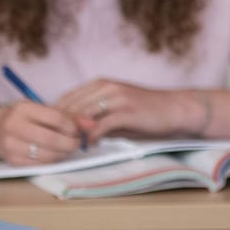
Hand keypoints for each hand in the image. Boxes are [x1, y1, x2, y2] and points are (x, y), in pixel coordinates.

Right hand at [0, 101, 95, 164]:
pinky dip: (53, 161)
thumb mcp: (42, 110)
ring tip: (67, 148)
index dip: (72, 126)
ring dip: (63, 154)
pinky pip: (40, 165)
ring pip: (47, 155)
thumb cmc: (25, 118)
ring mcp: (10, 145)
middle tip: (77, 143)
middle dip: (70, 143)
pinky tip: (55, 155)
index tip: (77, 130)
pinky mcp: (12, 161)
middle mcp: (13, 126)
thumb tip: (92, 124)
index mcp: (23, 108)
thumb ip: (68, 116)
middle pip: (52, 139)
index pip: (56, 118)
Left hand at [57, 79, 206, 141]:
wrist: (176, 110)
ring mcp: (117, 98)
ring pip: (83, 115)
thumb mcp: (117, 110)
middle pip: (72, 106)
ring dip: (75, 132)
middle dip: (62, 126)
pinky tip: (90, 145)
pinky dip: (92, 136)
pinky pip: (101, 125)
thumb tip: (74, 130)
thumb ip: (96, 116)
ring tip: (71, 145)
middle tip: (58, 142)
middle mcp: (106, 87)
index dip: (56, 116)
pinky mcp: (127, 111)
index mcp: (101, 84)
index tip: (53, 132)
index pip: (67, 98)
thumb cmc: (146, 114)